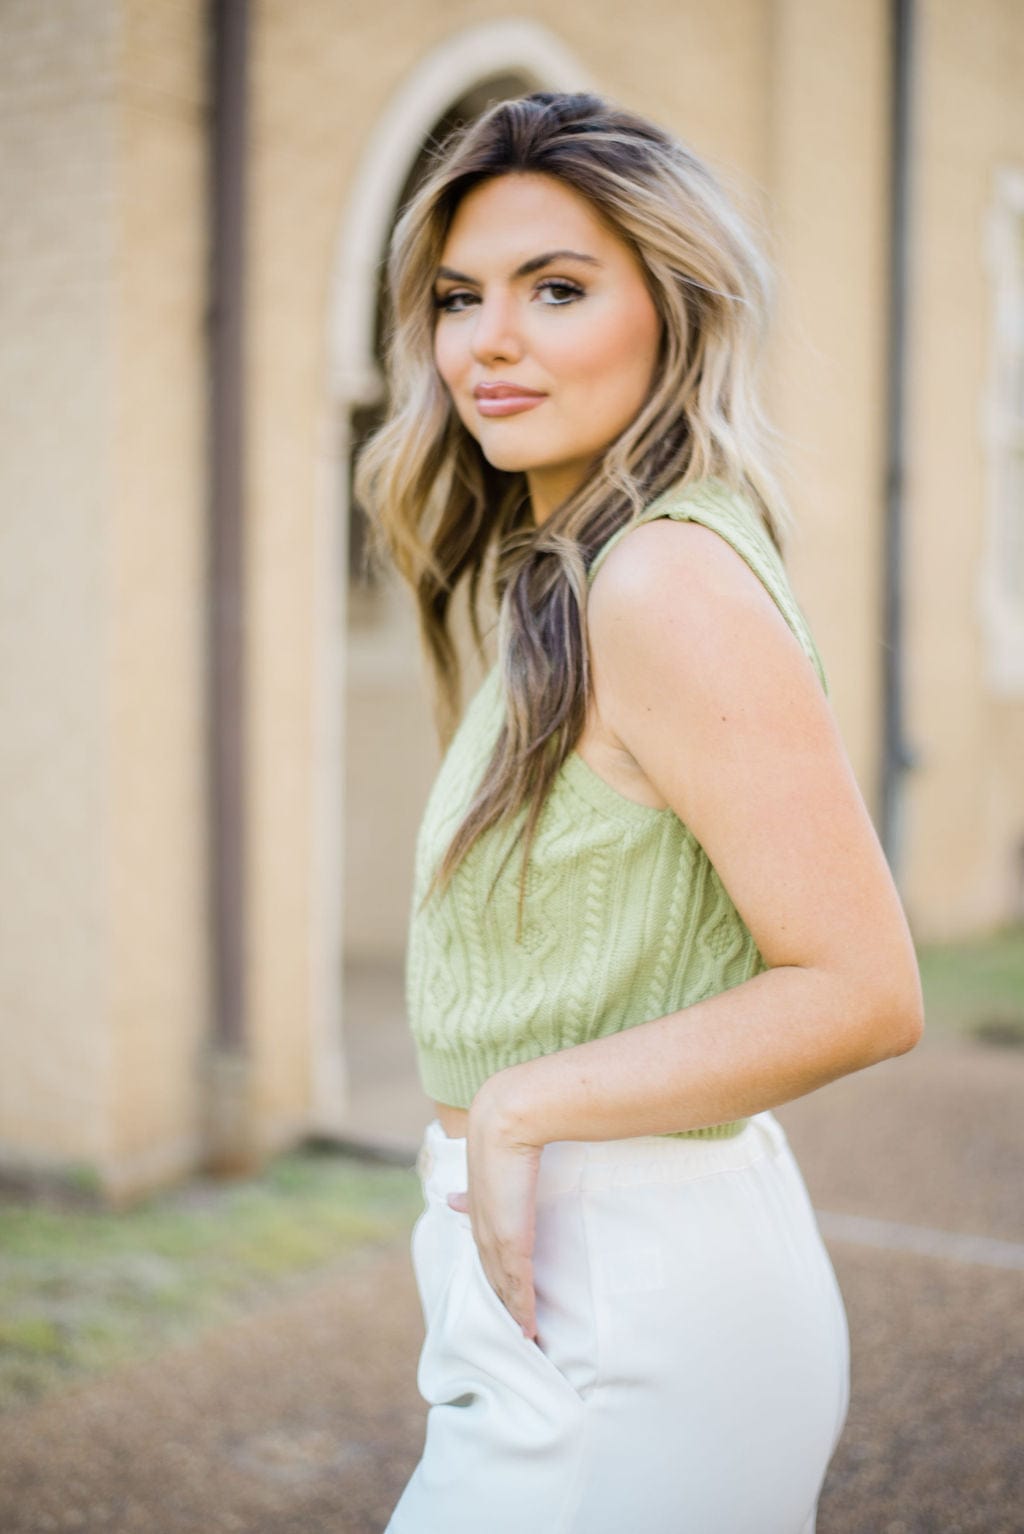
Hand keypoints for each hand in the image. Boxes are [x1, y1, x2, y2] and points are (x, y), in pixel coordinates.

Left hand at [446, 1074, 543, 1340]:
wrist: (507, 1118)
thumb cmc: (516, 1120)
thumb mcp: (509, 1141)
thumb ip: (515, 1150)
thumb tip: (520, 1138)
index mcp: (480, 1202)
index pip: (486, 1246)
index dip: (492, 1270)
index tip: (498, 1288)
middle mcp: (483, 1223)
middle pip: (492, 1275)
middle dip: (501, 1300)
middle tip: (513, 1327)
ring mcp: (495, 1235)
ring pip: (503, 1287)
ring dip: (513, 1314)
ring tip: (524, 1338)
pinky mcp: (511, 1241)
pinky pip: (518, 1286)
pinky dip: (522, 1309)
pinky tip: (529, 1331)